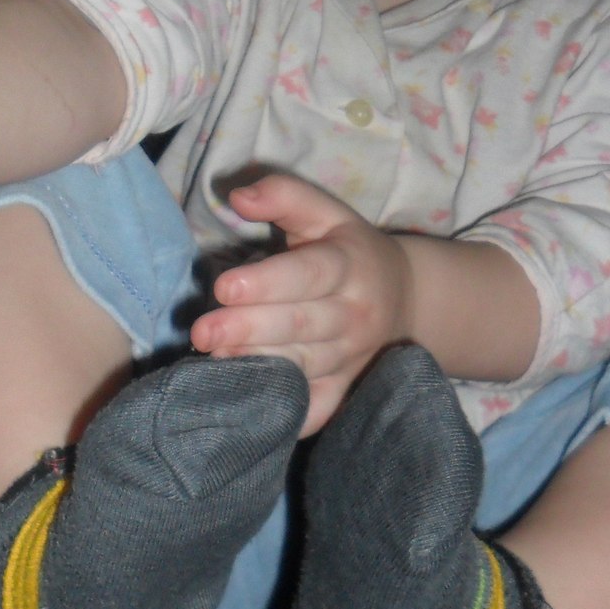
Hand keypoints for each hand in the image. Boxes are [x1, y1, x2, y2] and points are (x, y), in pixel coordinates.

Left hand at [189, 173, 411, 434]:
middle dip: (249, 330)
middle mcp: (355, 314)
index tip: (223, 287)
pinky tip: (251, 408)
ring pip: (305, 365)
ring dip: (259, 365)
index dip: (267, 283)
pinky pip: (318, 407)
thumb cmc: (350, 250)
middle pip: (301, 325)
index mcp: (350, 265)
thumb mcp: (327, 213)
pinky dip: (290, 413)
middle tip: (203, 332)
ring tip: (215, 362)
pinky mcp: (344, 388)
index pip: (309, 274)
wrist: (407, 299)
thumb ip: (284, 195)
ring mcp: (351, 357)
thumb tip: (237, 196)